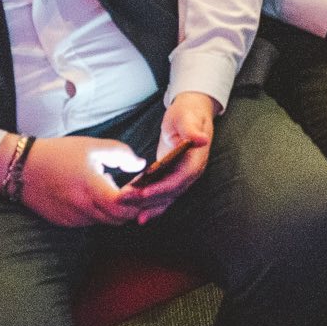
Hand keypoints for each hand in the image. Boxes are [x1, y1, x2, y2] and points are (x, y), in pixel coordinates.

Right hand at [17, 135, 146, 226]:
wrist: (23, 169)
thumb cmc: (59, 154)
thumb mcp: (93, 146)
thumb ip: (121, 154)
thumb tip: (140, 165)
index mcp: (91, 187)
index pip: (122, 205)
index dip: (137, 200)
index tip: (143, 189)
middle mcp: (82, 207)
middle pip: (118, 219)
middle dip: (132, 208)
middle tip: (136, 194)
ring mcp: (72, 218)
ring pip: (105, 222)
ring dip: (115, 212)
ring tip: (117, 194)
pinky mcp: (65, 222)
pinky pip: (90, 222)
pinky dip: (99, 213)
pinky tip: (97, 198)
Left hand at [117, 91, 215, 221]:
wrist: (192, 113)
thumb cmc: (188, 113)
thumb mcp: (187, 117)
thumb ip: (192, 129)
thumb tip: (202, 140)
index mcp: (196, 159)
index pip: (180, 179)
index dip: (162, 188)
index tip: (143, 193)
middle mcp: (192, 172)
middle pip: (171, 192)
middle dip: (148, 200)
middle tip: (124, 200)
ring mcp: (183, 176)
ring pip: (167, 198)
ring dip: (148, 206)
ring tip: (129, 213)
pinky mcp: (174, 177)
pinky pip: (164, 195)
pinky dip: (152, 205)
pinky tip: (137, 213)